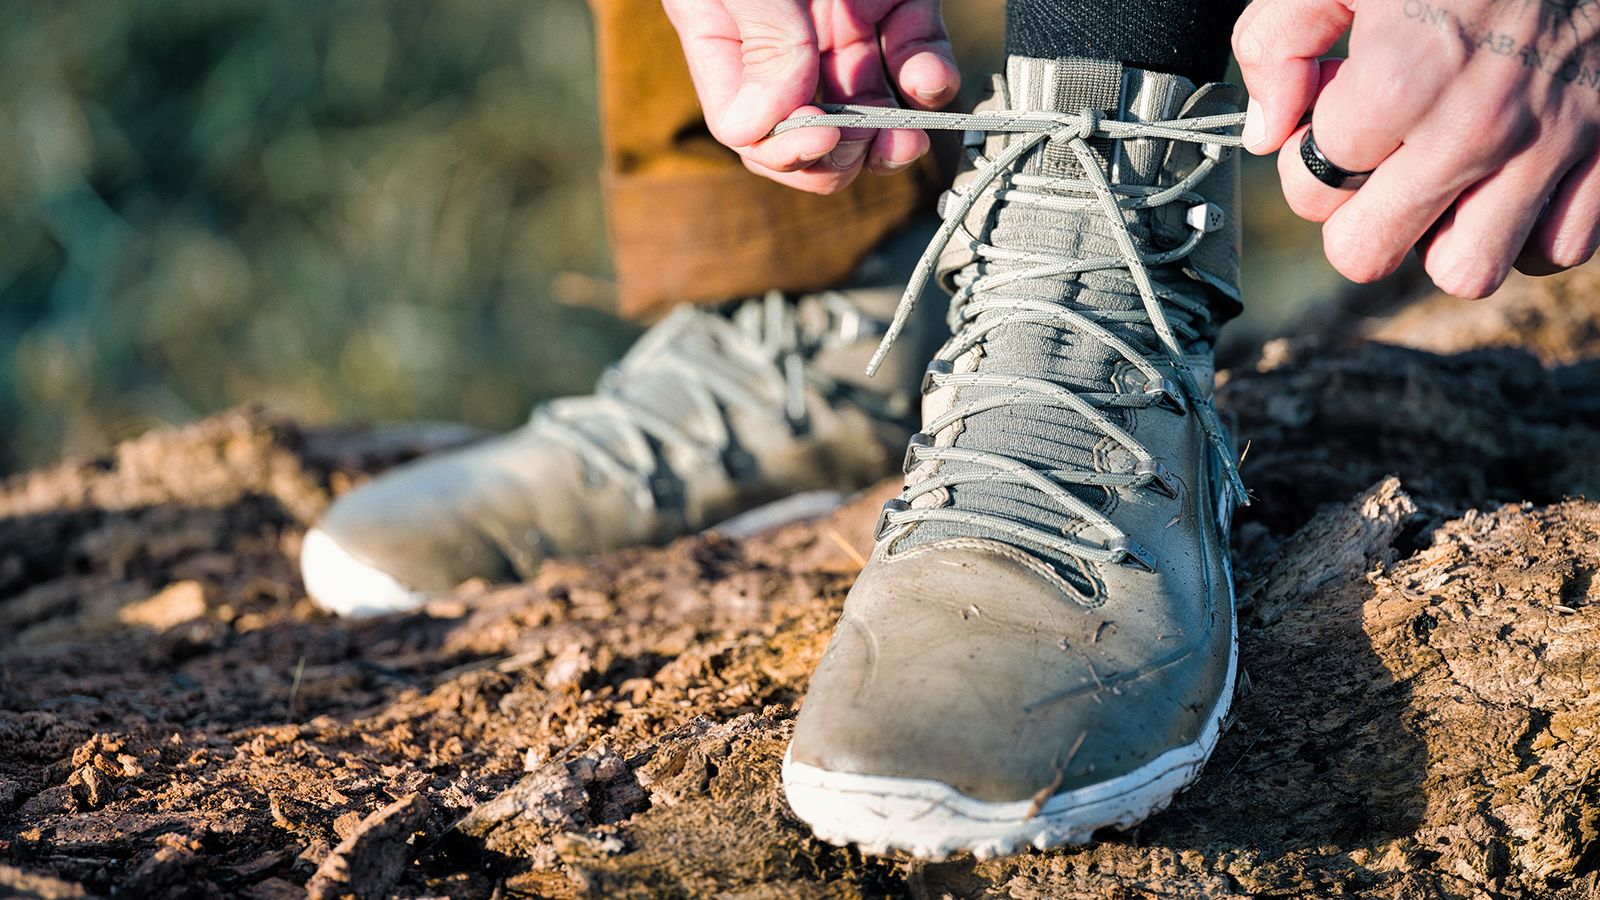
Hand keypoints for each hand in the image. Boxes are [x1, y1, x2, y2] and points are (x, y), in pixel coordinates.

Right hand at [661, 0, 958, 193]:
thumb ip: (760, 35)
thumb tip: (769, 121)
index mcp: (726, 38)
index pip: (749, 129)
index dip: (786, 150)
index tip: (822, 139)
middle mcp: (785, 42)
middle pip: (811, 134)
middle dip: (841, 156)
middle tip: (863, 145)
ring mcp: (843, 25)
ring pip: (870, 108)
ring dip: (891, 137)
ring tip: (904, 137)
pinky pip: (917, 52)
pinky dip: (930, 79)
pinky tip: (928, 81)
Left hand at [1233, 0, 1599, 296]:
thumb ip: (1278, 39)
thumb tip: (1265, 129)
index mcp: (1402, 77)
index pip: (1309, 185)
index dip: (1305, 153)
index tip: (1331, 112)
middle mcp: (1476, 126)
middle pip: (1367, 252)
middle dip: (1353, 213)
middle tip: (1372, 161)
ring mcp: (1552, 143)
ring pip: (1467, 269)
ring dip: (1439, 235)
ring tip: (1439, 178)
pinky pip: (1559, 247)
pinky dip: (1527, 230)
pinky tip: (1505, 181)